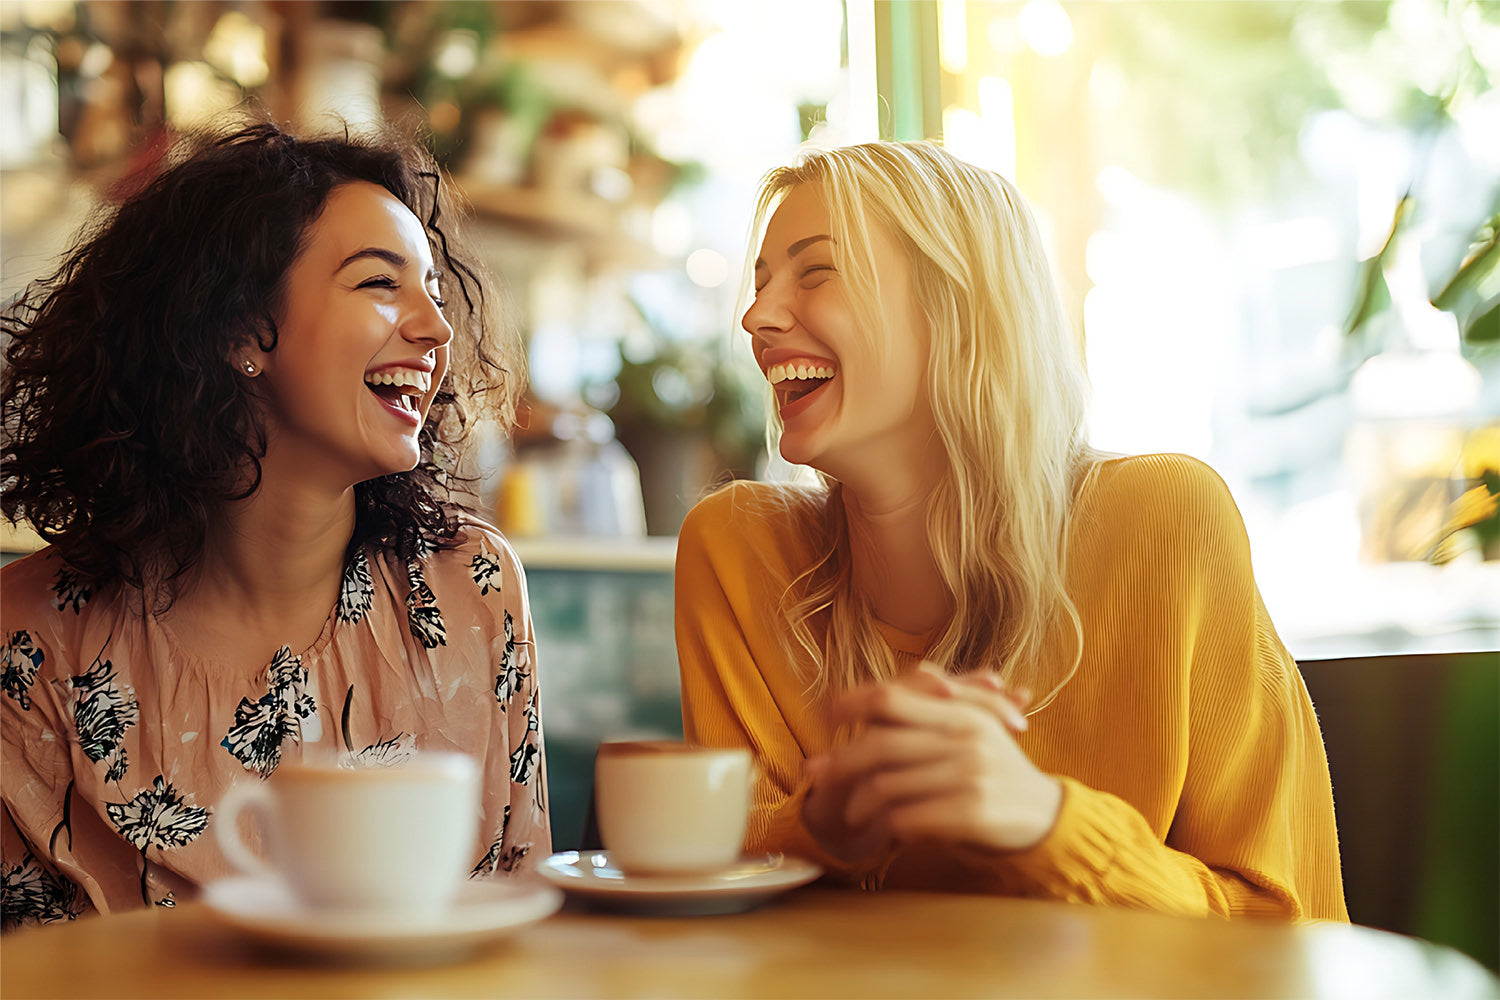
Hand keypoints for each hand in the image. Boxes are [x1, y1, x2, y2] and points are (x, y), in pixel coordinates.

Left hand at [801, 665, 1060, 859]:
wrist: (1043, 813)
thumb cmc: (994, 768)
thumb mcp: (972, 727)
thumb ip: (933, 708)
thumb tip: (885, 690)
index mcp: (960, 710)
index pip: (891, 698)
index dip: (852, 703)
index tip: (826, 715)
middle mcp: (964, 736)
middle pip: (881, 743)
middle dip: (841, 760)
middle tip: (814, 774)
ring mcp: (969, 774)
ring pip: (888, 784)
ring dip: (860, 802)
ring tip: (850, 813)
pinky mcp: (971, 812)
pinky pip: (908, 817)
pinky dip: (888, 825)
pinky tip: (885, 831)